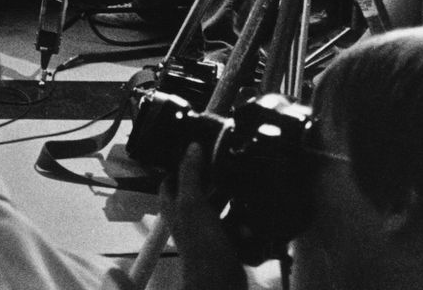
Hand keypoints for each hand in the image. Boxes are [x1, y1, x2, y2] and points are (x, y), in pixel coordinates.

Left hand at [163, 142, 248, 289]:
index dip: (181, 166)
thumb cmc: (201, 244)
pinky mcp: (225, 245)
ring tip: (247, 190)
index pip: (170, 181)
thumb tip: (191, 146)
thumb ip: (190, 174)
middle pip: (199, 194)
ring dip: (233, 204)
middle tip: (231, 168)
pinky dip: (244, 224)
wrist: (219, 281)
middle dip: (215, 183)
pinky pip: (235, 228)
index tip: (199, 152)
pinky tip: (252, 221)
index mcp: (174, 207)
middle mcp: (188, 219)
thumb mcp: (193, 203)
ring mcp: (206, 233)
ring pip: (220, 210)